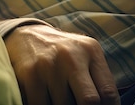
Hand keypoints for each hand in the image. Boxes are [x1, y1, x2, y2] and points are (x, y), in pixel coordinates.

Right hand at [4, 24, 119, 104]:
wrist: (26, 36)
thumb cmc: (62, 53)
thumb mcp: (85, 56)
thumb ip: (98, 79)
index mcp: (91, 51)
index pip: (108, 92)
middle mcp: (71, 57)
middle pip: (89, 101)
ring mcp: (49, 66)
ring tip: (59, 97)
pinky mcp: (30, 75)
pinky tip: (46, 99)